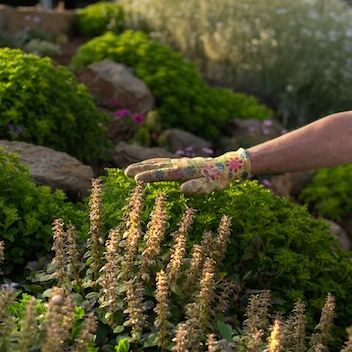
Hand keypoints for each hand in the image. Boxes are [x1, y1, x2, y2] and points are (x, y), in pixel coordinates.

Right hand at [124, 148, 250, 193]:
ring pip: (158, 162)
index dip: (150, 176)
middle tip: (125, 172)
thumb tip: (182, 189)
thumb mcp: (211, 185)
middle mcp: (179, 164)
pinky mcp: (180, 163)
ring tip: (128, 169)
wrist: (226, 165)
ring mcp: (179, 162)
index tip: (137, 179)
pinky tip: (146, 166)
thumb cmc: (218, 178)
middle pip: (157, 165)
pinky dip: (152, 163)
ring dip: (143, 165)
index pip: (164, 173)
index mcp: (184, 170)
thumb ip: (197, 187)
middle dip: (141, 168)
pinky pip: (163, 162)